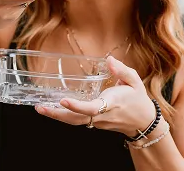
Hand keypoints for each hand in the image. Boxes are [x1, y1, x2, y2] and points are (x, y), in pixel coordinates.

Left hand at [35, 56, 155, 135]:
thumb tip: (109, 59)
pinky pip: (78, 120)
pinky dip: (65, 116)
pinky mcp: (96, 122)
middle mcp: (102, 115)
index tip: (63, 101)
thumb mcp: (134, 80)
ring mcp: (98, 121)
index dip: (77, 106)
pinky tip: (54, 109)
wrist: (143, 121)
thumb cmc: (137, 98)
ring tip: (41, 108)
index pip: (92, 108)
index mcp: (111, 104)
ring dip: (57, 116)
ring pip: (75, 121)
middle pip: (77, 119)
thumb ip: (121, 70)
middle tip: (40, 108)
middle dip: (57, 115)